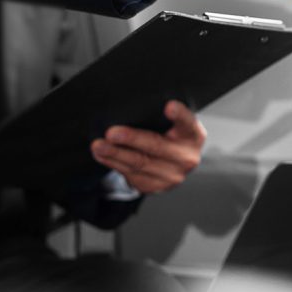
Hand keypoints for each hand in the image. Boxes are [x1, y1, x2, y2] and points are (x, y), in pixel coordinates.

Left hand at [89, 100, 205, 193]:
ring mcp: (172, 175)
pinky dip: (113, 164)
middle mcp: (186, 157)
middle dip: (132, 139)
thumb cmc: (170, 135)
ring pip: (139, 163)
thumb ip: (159, 116)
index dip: (179, 115)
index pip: (187, 122)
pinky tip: (102, 156)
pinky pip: (131, 175)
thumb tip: (130, 106)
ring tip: (99, 146)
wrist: (174, 164)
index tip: (169, 106)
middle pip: (157, 146)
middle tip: (111, 133)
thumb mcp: (173, 124)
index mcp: (192, 135)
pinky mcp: (155, 186)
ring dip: (115, 154)